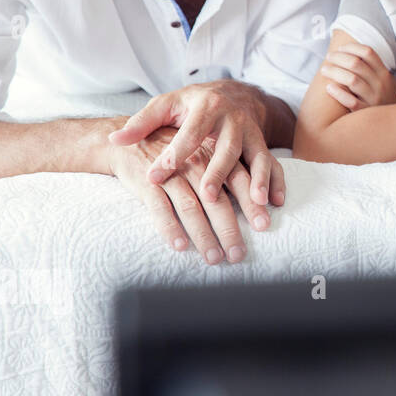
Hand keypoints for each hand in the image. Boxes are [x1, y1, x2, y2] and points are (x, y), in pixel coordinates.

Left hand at [107, 80, 284, 214]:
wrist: (234, 92)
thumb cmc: (192, 104)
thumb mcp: (165, 105)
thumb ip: (141, 123)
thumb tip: (114, 139)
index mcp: (205, 107)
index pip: (188, 134)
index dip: (172, 155)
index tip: (154, 176)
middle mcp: (232, 119)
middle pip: (227, 147)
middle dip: (218, 172)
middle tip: (207, 196)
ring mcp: (251, 132)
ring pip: (257, 157)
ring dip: (259, 180)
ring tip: (258, 203)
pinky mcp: (263, 144)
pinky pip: (274, 163)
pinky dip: (277, 182)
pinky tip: (276, 202)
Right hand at [107, 126, 268, 263]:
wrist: (131, 137)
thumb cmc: (178, 151)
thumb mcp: (205, 152)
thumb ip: (228, 173)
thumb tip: (262, 200)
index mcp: (215, 156)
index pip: (240, 181)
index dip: (252, 203)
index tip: (264, 227)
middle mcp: (197, 164)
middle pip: (218, 201)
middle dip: (229, 229)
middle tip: (238, 254)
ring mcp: (173, 174)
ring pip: (191, 208)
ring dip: (203, 235)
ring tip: (214, 258)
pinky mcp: (148, 182)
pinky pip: (160, 208)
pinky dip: (170, 228)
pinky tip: (180, 246)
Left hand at [321, 42, 395, 109]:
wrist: (393, 124)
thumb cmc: (382, 98)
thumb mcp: (384, 81)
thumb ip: (371, 68)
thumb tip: (349, 51)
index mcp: (384, 74)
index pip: (368, 53)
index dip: (351, 48)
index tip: (340, 48)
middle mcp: (380, 85)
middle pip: (356, 64)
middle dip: (339, 57)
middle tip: (328, 57)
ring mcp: (373, 99)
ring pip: (352, 80)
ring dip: (334, 72)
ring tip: (324, 70)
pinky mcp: (365, 113)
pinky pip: (351, 101)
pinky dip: (339, 93)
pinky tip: (329, 88)